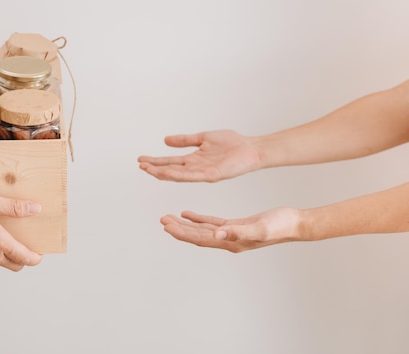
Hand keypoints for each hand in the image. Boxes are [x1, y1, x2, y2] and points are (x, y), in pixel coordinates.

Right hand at [138, 130, 262, 181]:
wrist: (251, 149)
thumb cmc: (232, 143)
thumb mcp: (203, 138)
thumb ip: (185, 140)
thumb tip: (165, 140)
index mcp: (193, 159)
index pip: (170, 161)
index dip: (155, 161)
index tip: (141, 160)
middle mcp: (195, 168)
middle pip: (170, 169)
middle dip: (154, 168)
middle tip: (140, 166)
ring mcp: (202, 173)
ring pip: (178, 175)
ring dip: (162, 173)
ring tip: (148, 170)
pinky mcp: (212, 175)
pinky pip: (192, 176)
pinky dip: (178, 175)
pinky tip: (167, 172)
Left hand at [160, 206, 301, 251]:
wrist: (294, 224)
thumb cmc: (280, 226)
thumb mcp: (258, 227)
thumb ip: (237, 231)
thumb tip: (216, 234)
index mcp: (230, 242)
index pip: (200, 239)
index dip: (182, 233)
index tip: (166, 226)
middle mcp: (227, 240)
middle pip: (196, 236)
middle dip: (178, 229)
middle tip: (162, 220)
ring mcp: (230, 233)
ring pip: (201, 230)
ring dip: (184, 224)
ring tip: (168, 218)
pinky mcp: (235, 225)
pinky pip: (211, 223)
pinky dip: (198, 219)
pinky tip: (187, 214)